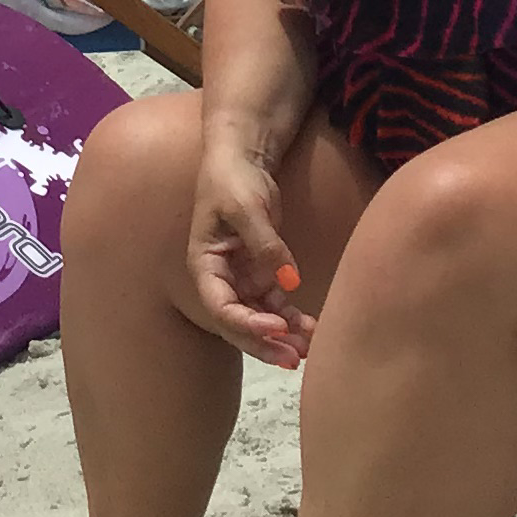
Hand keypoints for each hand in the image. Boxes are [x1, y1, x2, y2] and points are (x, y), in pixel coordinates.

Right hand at [189, 143, 312, 369]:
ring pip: (260, 319)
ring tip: (307, 351)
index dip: (246, 324)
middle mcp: (222, 280)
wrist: (243, 158)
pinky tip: (311, 330)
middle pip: (239, 323)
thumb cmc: (232, 179)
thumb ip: (265, 244)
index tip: (276, 327)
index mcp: (205, 266)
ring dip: (281, 337)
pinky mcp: (263, 274)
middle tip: (292, 358)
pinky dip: (292, 320)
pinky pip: (277, 305)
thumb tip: (288, 282)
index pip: (220, 307)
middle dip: (264, 343)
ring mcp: (243, 279)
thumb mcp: (246, 207)